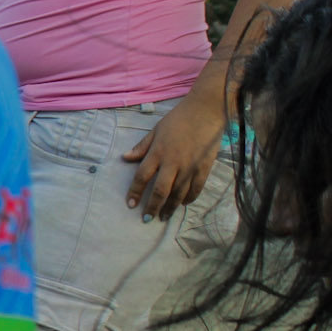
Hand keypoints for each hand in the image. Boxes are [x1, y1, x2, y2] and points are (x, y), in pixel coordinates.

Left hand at [123, 93, 224, 220]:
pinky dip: (189, 198)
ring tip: (164, 216)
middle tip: (147, 218)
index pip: (142, 177)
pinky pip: (196, 188)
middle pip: (160, 190)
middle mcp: (173, 162)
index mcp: (158, 153)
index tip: (131, 204)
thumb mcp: (156, 130)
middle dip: (153, 206)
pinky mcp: (204, 167)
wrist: (206, 111)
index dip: (135, 192)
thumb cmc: (178, 119)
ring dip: (170, 207)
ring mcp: (190, 166)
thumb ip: (142, 147)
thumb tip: (125, 158)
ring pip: (178, 193)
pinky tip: (182, 204)